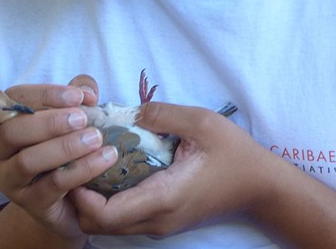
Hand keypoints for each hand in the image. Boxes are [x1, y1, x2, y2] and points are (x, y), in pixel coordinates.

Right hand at [0, 75, 118, 237]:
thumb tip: (86, 90)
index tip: (78, 96)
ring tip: (95, 138)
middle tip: (83, 119)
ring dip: (64, 147)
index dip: (44, 94)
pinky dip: (80, 170)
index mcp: (0, 121)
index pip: (12, 99)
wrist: (69, 199)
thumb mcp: (70, 118)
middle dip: (49, 123)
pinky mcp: (29, 202)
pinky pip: (52, 185)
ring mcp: (8, 179)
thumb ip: (76, 96)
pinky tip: (103, 160)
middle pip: (10, 131)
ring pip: (27, 161)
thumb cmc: (64, 150)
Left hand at [70, 101, 281, 236]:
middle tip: (73, 161)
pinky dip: (107, 202)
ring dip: (91, 202)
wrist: (261, 187)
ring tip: (87, 164)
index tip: (75, 162)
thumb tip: (130, 111)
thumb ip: (163, 114)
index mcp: (163, 198)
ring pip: (108, 225)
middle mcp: (156, 220)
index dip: (79, 193)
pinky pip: (123, 219)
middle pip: (97, 225)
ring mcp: (159, 224)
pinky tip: (109, 172)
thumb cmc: (235, 154)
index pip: (104, 214)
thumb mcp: (203, 122)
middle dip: (77, 198)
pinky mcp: (163, 221)